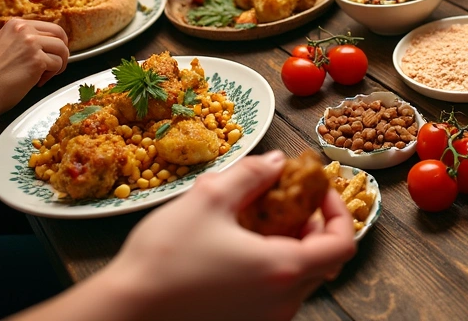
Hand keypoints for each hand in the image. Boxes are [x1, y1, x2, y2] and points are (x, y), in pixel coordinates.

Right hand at [0, 19, 68, 117]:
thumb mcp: (0, 46)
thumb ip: (19, 40)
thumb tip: (40, 43)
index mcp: (15, 24)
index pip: (49, 27)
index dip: (54, 42)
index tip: (50, 54)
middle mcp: (24, 29)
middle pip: (59, 35)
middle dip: (60, 52)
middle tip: (54, 65)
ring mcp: (31, 43)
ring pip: (62, 49)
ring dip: (58, 65)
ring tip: (43, 76)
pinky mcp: (37, 60)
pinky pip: (58, 64)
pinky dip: (51, 75)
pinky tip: (37, 82)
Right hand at [99, 151, 355, 320]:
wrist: (125, 311)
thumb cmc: (163, 258)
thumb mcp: (209, 198)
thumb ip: (251, 174)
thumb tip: (277, 162)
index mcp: (283, 270)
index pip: (342, 244)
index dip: (339, 211)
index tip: (319, 191)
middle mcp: (282, 302)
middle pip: (324, 262)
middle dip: (313, 225)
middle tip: (289, 201)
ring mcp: (264, 318)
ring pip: (300, 279)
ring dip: (292, 245)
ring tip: (259, 220)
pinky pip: (276, 293)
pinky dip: (272, 266)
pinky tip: (238, 247)